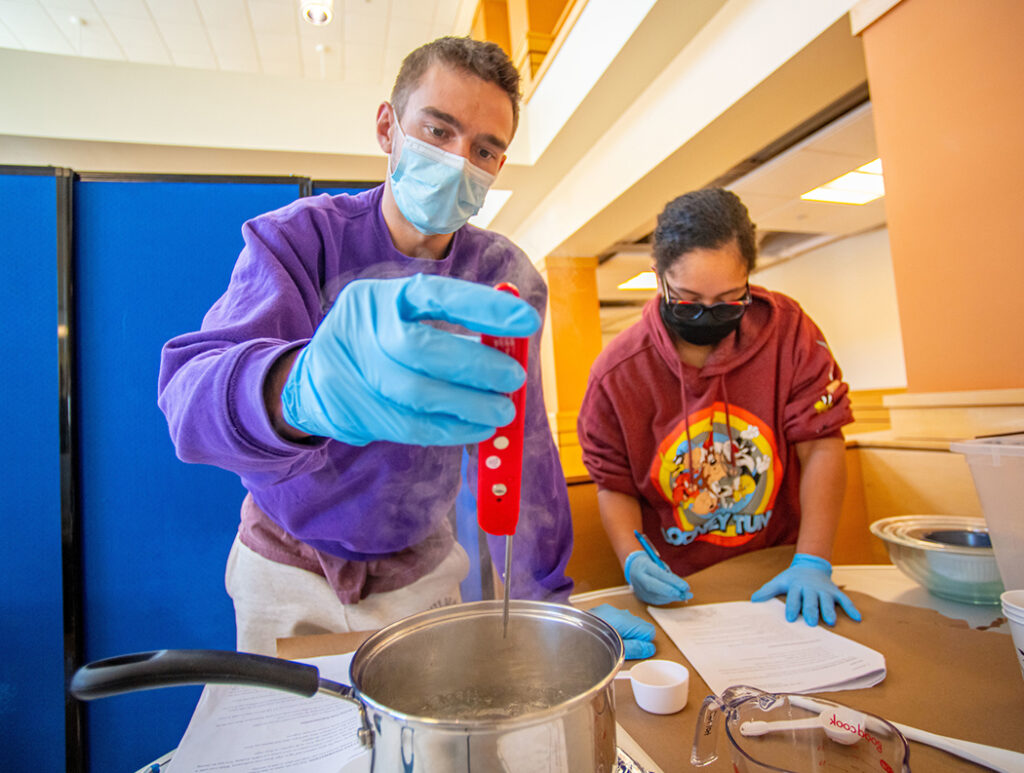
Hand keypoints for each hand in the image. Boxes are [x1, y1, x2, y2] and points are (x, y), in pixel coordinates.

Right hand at [281, 274, 539, 446]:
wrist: (307, 380)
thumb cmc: (376, 344)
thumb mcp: (403, 318)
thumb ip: (453, 326)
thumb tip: (512, 344)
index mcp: (383, 297)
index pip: (437, 295)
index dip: (484, 307)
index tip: (528, 322)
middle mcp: (363, 329)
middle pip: (422, 348)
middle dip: (477, 366)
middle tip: (514, 379)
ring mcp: (354, 373)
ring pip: (416, 393)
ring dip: (469, 405)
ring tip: (503, 411)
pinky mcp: (355, 411)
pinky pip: (410, 426)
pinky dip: (451, 430)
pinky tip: (478, 429)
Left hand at [589, 604, 655, 659]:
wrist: (566, 632)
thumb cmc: (590, 642)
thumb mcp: (616, 650)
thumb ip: (636, 648)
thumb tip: (649, 648)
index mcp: (625, 620)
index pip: (648, 630)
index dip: (645, 643)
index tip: (638, 650)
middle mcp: (618, 612)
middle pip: (638, 626)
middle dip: (636, 638)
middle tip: (624, 650)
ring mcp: (609, 610)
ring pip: (627, 623)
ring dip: (625, 634)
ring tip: (613, 645)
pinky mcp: (600, 613)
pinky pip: (615, 621)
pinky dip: (615, 629)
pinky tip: (606, 638)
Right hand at [624, 551, 692, 605]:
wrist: (633, 569)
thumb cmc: (650, 565)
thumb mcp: (659, 564)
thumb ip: (669, 575)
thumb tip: (682, 586)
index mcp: (644, 566)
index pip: (659, 575)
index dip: (673, 582)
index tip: (686, 586)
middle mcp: (640, 579)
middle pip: (657, 588)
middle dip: (673, 592)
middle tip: (687, 594)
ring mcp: (639, 589)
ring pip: (658, 597)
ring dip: (673, 597)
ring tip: (685, 595)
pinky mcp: (642, 597)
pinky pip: (657, 600)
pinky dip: (668, 599)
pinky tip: (676, 596)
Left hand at [750, 553, 861, 625]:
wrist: (810, 564)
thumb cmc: (793, 578)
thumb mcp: (780, 581)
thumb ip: (767, 591)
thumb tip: (753, 600)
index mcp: (796, 586)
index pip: (793, 597)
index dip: (792, 607)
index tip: (790, 618)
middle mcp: (811, 588)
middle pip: (811, 600)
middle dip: (811, 610)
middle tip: (811, 622)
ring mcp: (824, 590)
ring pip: (827, 600)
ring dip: (829, 610)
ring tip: (831, 621)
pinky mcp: (835, 591)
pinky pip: (845, 599)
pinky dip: (851, 608)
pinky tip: (858, 618)